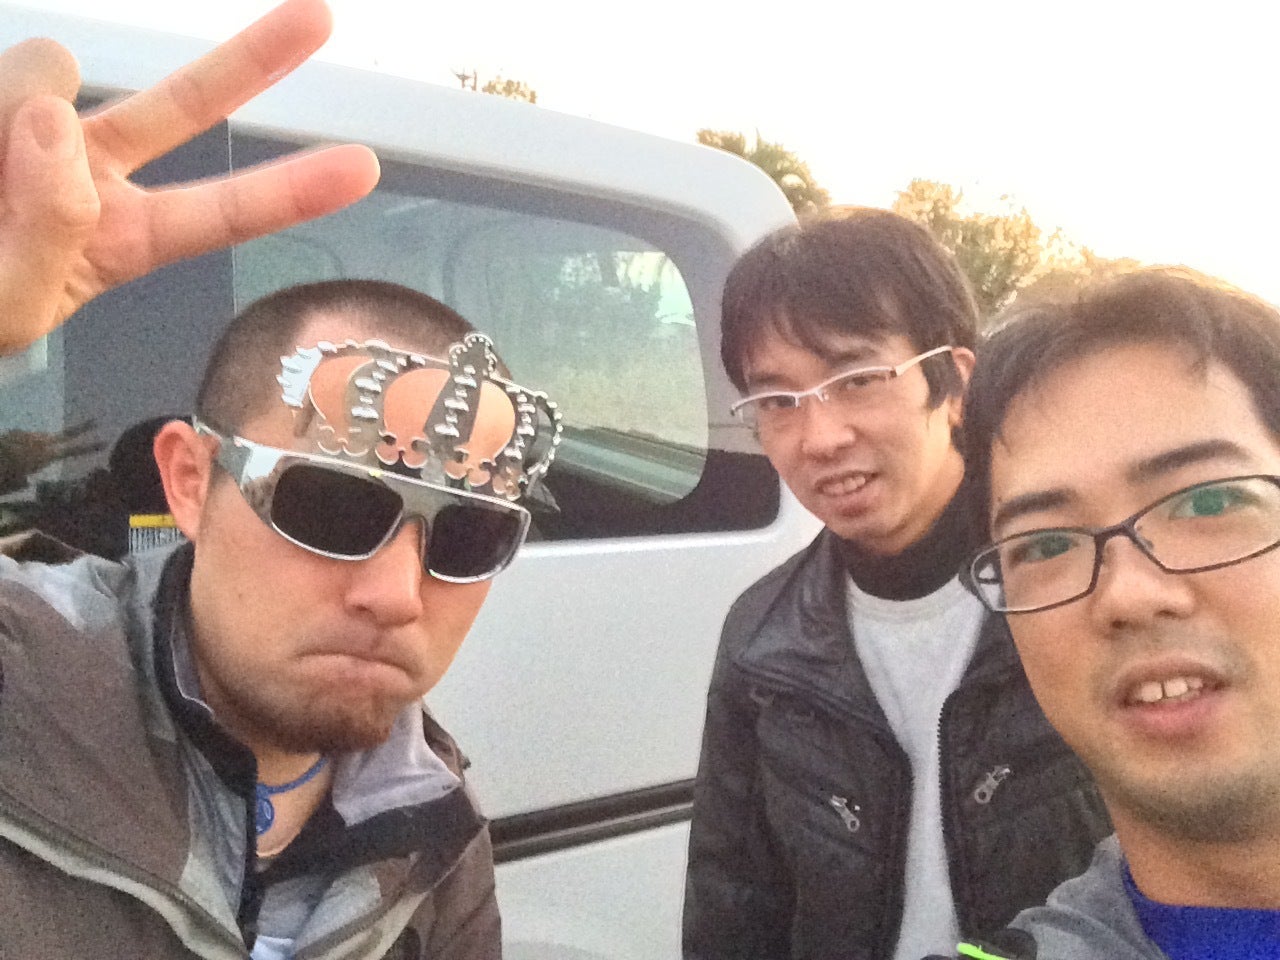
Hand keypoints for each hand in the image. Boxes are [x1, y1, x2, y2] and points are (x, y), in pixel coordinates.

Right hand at [0, 0, 380, 355]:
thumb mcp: (7, 305)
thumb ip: (47, 228)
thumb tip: (52, 119)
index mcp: (119, 239)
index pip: (218, 213)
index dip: (290, 191)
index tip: (366, 165)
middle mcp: (88, 171)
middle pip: (185, 106)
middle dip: (252, 59)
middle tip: (323, 15)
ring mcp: (29, 123)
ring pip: (50, 68)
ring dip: (17, 105)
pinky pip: (10, 68)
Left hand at [0, 420, 102, 493]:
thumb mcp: (12, 486)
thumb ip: (23, 480)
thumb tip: (26, 477)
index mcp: (41, 456)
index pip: (72, 449)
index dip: (88, 446)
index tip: (105, 441)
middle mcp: (35, 442)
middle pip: (62, 435)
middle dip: (79, 429)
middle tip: (95, 421)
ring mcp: (21, 435)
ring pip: (40, 438)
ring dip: (45, 443)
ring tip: (40, 456)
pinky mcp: (10, 434)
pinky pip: (23, 439)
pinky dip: (26, 446)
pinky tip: (16, 456)